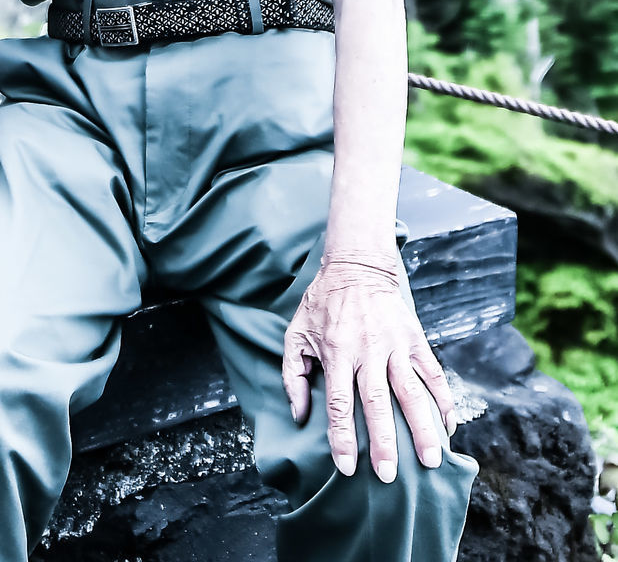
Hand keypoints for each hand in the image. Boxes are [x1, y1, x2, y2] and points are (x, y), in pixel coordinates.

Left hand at [282, 254, 456, 482]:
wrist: (357, 267)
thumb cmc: (322, 305)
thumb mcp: (296, 334)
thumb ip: (294, 376)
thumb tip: (300, 415)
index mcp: (337, 351)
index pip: (340, 403)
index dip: (343, 438)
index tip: (347, 468)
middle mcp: (368, 350)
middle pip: (378, 403)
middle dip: (385, 443)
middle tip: (390, 476)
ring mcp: (395, 344)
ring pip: (411, 392)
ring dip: (423, 428)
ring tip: (432, 460)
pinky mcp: (415, 339)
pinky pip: (433, 373)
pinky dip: (444, 400)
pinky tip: (450, 426)